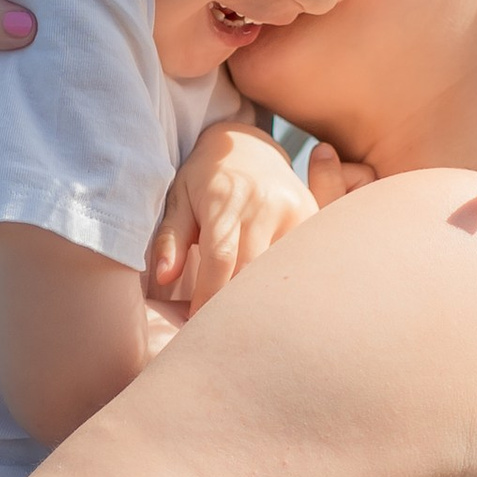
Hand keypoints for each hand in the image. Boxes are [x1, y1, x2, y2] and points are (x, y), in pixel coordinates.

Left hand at [148, 124, 324, 315]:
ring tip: (245, 322)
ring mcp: (294, 209)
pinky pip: (298, 260)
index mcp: (225, 198)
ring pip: (278, 270)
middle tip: (219, 332)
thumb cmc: (204, 179)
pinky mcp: (312, 215)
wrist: (248, 144)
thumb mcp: (178, 200)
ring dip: (260, 298)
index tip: (196, 323)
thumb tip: (163, 276)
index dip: (208, 297)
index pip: (220, 259)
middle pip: (252, 271)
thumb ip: (170, 238)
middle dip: (233, 305)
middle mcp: (264, 203)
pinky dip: (282, 281)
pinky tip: (272, 301)